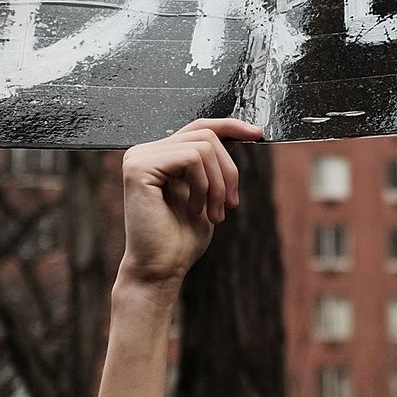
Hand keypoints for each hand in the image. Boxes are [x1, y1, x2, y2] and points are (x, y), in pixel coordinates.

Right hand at [118, 118, 260, 290]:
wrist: (161, 270)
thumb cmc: (180, 240)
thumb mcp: (207, 194)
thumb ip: (212, 164)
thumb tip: (237, 134)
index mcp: (158, 156)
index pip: (198, 127)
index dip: (230, 126)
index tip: (257, 134)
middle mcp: (144, 152)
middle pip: (206, 135)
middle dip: (229, 170)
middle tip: (230, 205)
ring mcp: (138, 158)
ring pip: (203, 147)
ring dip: (219, 184)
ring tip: (214, 213)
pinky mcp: (139, 168)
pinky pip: (191, 158)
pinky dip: (204, 185)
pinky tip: (195, 209)